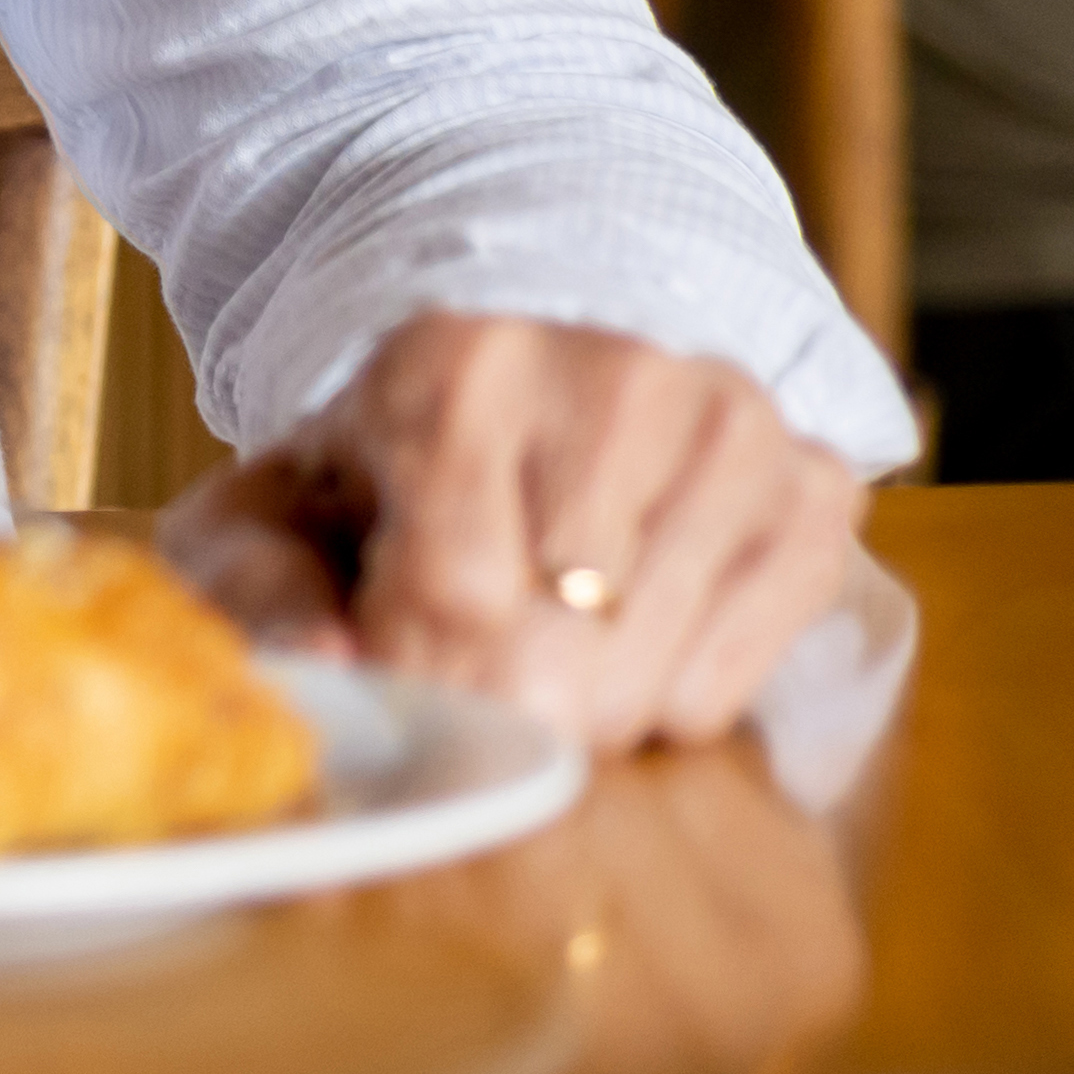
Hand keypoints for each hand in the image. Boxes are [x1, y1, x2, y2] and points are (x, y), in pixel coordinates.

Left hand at [161, 310, 861, 753]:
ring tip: (534, 650)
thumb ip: (260, 591)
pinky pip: (732, 688)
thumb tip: (327, 673)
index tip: (396, 685)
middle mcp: (618, 375)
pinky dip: (664, 702)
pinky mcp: (813, 492)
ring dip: (578, 710)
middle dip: (497, 704)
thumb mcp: (274, 512)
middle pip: (564, 645)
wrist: (519, 398)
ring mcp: (732, 428)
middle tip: (463, 680)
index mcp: (458, 363)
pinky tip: (620, 637)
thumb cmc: (382, 479)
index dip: (420, 674)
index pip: (459, 588)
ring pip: (651, 682)